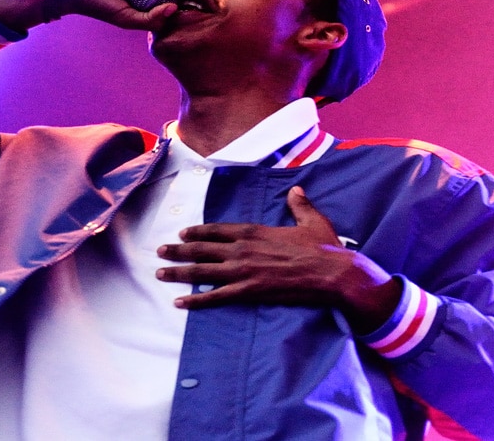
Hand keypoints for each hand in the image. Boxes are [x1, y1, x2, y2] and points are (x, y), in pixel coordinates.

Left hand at [156, 186, 401, 333]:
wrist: (333, 273)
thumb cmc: (324, 247)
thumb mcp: (311, 220)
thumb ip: (299, 205)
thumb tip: (296, 190)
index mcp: (255, 231)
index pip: (218, 230)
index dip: (198, 232)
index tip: (183, 234)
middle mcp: (243, 249)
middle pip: (202, 249)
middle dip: (178, 250)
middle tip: (160, 252)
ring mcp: (244, 270)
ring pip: (202, 271)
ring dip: (179, 272)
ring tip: (160, 272)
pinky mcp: (249, 291)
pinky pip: (216, 296)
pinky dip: (196, 300)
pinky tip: (180, 303)